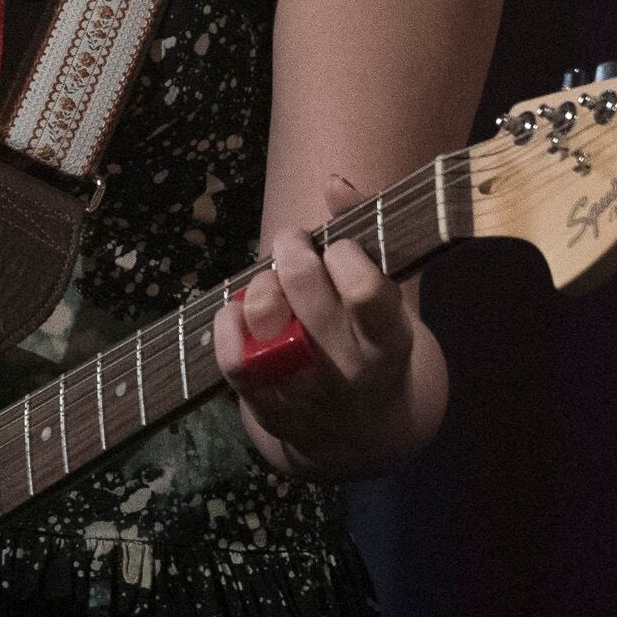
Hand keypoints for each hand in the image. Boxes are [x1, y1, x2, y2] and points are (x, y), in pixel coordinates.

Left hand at [212, 175, 446, 480]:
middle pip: (305, 295)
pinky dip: (228, 322)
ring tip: (268, 280)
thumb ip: (367, 234)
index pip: (365, 290)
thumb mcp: (388, 299)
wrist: (365, 435)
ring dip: (259, 286)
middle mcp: (348, 370)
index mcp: (388, 340)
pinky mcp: (269, 408)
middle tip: (290, 241)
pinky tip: (240, 310)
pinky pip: (233, 357)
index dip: (343, 255)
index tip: (338, 248)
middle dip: (291, 251)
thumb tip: (334, 181)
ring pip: (264, 323)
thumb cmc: (374, 342)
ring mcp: (305, 393)